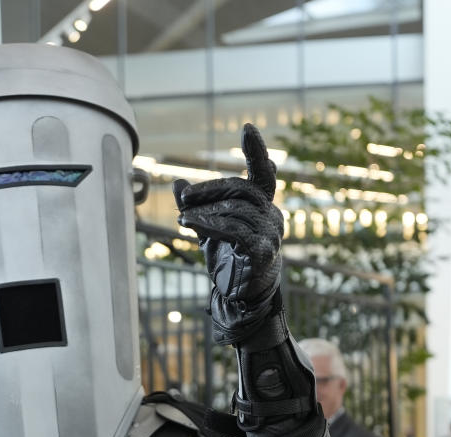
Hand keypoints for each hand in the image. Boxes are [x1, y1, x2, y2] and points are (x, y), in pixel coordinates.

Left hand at [173, 123, 282, 344]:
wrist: (241, 295)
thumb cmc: (229, 258)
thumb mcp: (209, 228)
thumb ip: (197, 206)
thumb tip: (177, 182)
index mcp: (263, 205)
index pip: (263, 173)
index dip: (256, 150)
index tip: (247, 128)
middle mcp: (273, 215)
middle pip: (240, 190)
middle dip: (209, 190)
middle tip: (184, 198)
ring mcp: (272, 233)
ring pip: (235, 211)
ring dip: (204, 213)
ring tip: (182, 218)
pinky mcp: (263, 251)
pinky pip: (235, 231)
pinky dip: (210, 225)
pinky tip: (190, 225)